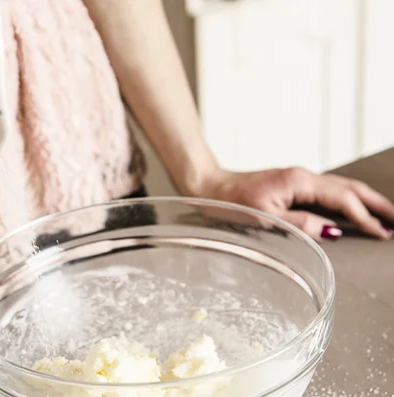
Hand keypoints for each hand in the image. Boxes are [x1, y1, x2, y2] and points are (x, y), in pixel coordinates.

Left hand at [190, 167, 393, 240]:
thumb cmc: (231, 202)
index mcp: (299, 182)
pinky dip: (346, 197)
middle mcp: (303, 176)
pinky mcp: (292, 182)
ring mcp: (298, 177)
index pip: (342, 199)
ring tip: (383, 214)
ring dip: (363, 199)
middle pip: (349, 187)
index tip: (382, 233)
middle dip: (375, 203)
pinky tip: (351, 207)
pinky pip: (328, 189)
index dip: (364, 217)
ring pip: (340, 186)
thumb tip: (331, 231)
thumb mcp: (265, 218)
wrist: (210, 186)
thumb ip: (300, 224)